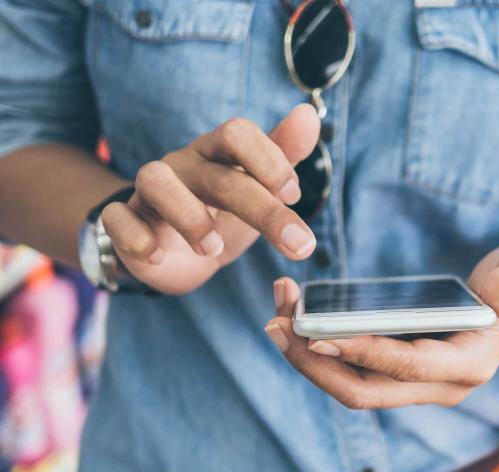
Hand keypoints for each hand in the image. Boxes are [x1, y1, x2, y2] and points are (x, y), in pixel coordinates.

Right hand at [100, 105, 319, 293]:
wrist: (177, 253)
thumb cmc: (224, 212)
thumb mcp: (260, 187)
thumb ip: (285, 152)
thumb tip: (309, 114)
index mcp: (217, 153)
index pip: (237, 133)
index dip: (268, 161)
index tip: (294, 196)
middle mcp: (183, 165)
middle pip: (219, 175)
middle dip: (263, 210)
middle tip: (298, 244)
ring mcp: (148, 191)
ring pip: (154, 181)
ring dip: (188, 216)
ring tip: (214, 249)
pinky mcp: (123, 220)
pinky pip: (116, 217)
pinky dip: (135, 237)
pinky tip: (158, 256)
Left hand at [264, 243, 498, 408]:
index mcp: (469, 366)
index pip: (406, 367)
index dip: (361, 353)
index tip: (316, 333)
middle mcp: (439, 386)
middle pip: (364, 391)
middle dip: (315, 363)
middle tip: (276, 325)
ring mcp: (418, 384)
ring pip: (352, 385)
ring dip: (309, 356)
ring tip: (277, 315)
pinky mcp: (400, 371)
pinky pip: (353, 370)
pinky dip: (321, 347)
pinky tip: (297, 317)